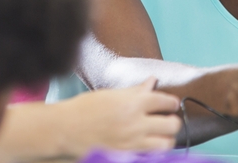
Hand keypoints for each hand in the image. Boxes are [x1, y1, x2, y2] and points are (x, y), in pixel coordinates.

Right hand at [61, 78, 182, 151]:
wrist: (65, 129)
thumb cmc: (85, 108)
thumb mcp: (111, 94)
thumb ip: (136, 90)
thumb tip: (152, 82)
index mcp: (133, 103)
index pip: (166, 101)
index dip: (171, 102)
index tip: (171, 104)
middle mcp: (136, 123)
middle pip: (172, 125)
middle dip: (172, 121)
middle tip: (167, 120)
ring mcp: (132, 143)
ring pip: (166, 144)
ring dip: (166, 139)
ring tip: (159, 136)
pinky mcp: (126, 157)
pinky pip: (150, 157)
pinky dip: (153, 152)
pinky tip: (147, 147)